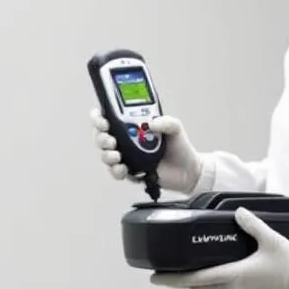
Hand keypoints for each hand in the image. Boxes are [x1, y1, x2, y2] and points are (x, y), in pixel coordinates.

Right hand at [90, 108, 205, 194]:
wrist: (188, 171)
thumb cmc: (179, 147)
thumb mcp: (175, 128)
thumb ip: (166, 122)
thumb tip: (151, 124)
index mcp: (133, 125)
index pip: (110, 117)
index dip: (100, 117)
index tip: (102, 119)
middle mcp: (126, 140)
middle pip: (102, 136)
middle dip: (100, 137)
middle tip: (110, 139)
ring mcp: (126, 156)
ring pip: (105, 154)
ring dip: (106, 154)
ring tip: (117, 155)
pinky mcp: (130, 172)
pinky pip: (115, 171)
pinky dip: (116, 170)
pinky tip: (123, 168)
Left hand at [149, 207, 288, 288]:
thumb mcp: (271, 239)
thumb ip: (252, 224)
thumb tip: (238, 211)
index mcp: (234, 275)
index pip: (195, 279)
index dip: (172, 279)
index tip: (155, 278)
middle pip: (196, 288)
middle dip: (179, 282)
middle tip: (163, 273)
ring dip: (195, 284)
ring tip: (183, 271)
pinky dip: (209, 285)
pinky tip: (209, 274)